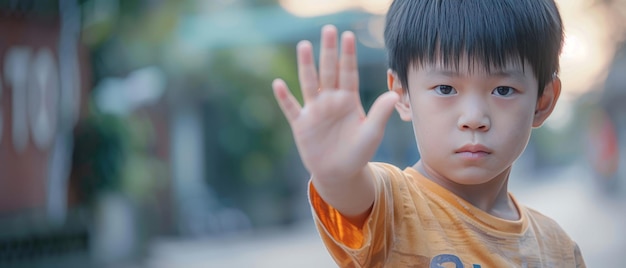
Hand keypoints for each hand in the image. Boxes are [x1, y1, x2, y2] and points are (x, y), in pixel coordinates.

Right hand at [273, 25, 398, 181]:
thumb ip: (380, 114)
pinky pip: (291, 108)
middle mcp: (331, 100)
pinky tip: (278, 84)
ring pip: (310, 83)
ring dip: (306, 65)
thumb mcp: (372, 133)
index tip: (349, 35)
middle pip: (329, 71)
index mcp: (349, 100)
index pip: (349, 72)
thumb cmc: (358, 153)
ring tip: (304, 45)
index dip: (348, 55)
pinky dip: (284, 97)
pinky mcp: (301, 124)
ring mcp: (315, 110)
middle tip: (328, 29)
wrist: (340, 173)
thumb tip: (394, 95)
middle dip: (329, 51)